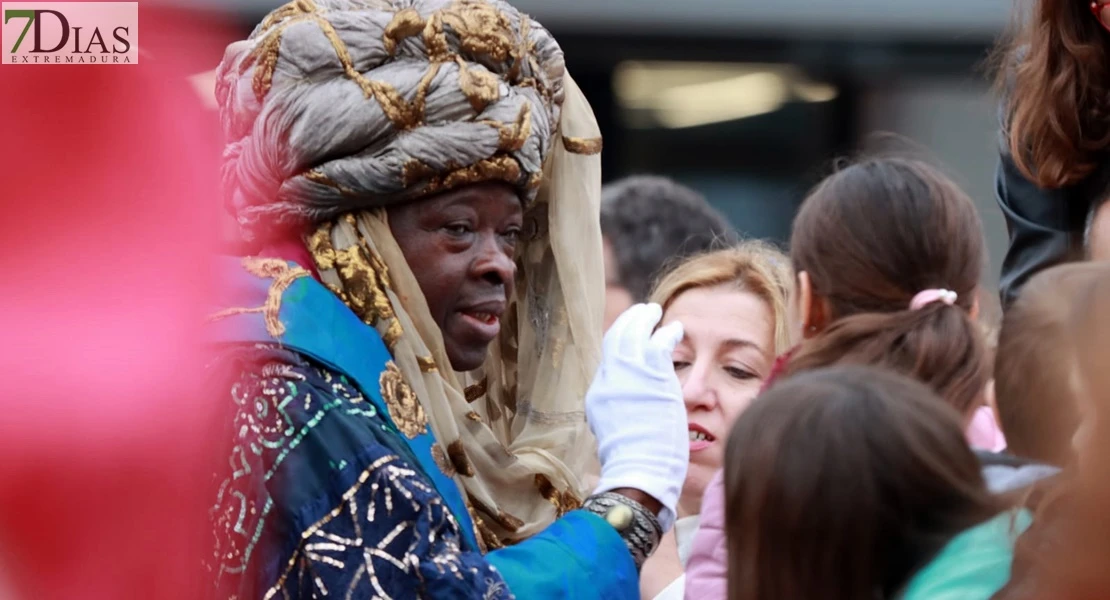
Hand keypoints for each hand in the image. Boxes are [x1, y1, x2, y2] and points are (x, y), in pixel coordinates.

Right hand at [587, 303, 687, 531]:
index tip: (629, 338)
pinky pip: (660, 341)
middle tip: (640, 312)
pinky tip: (676, 328)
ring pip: (635, 332)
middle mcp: (611, 377)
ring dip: (645, 319)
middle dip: (627, 321)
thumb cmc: (632, 460)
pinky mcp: (654, 373)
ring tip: (654, 311)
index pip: (608, 359)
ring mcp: (631, 373)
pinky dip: (668, 333)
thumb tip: (622, 409)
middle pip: (615, 337)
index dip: (619, 344)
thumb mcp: (612, 432)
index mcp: (598, 393)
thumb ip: (616, 413)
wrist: (638, 467)